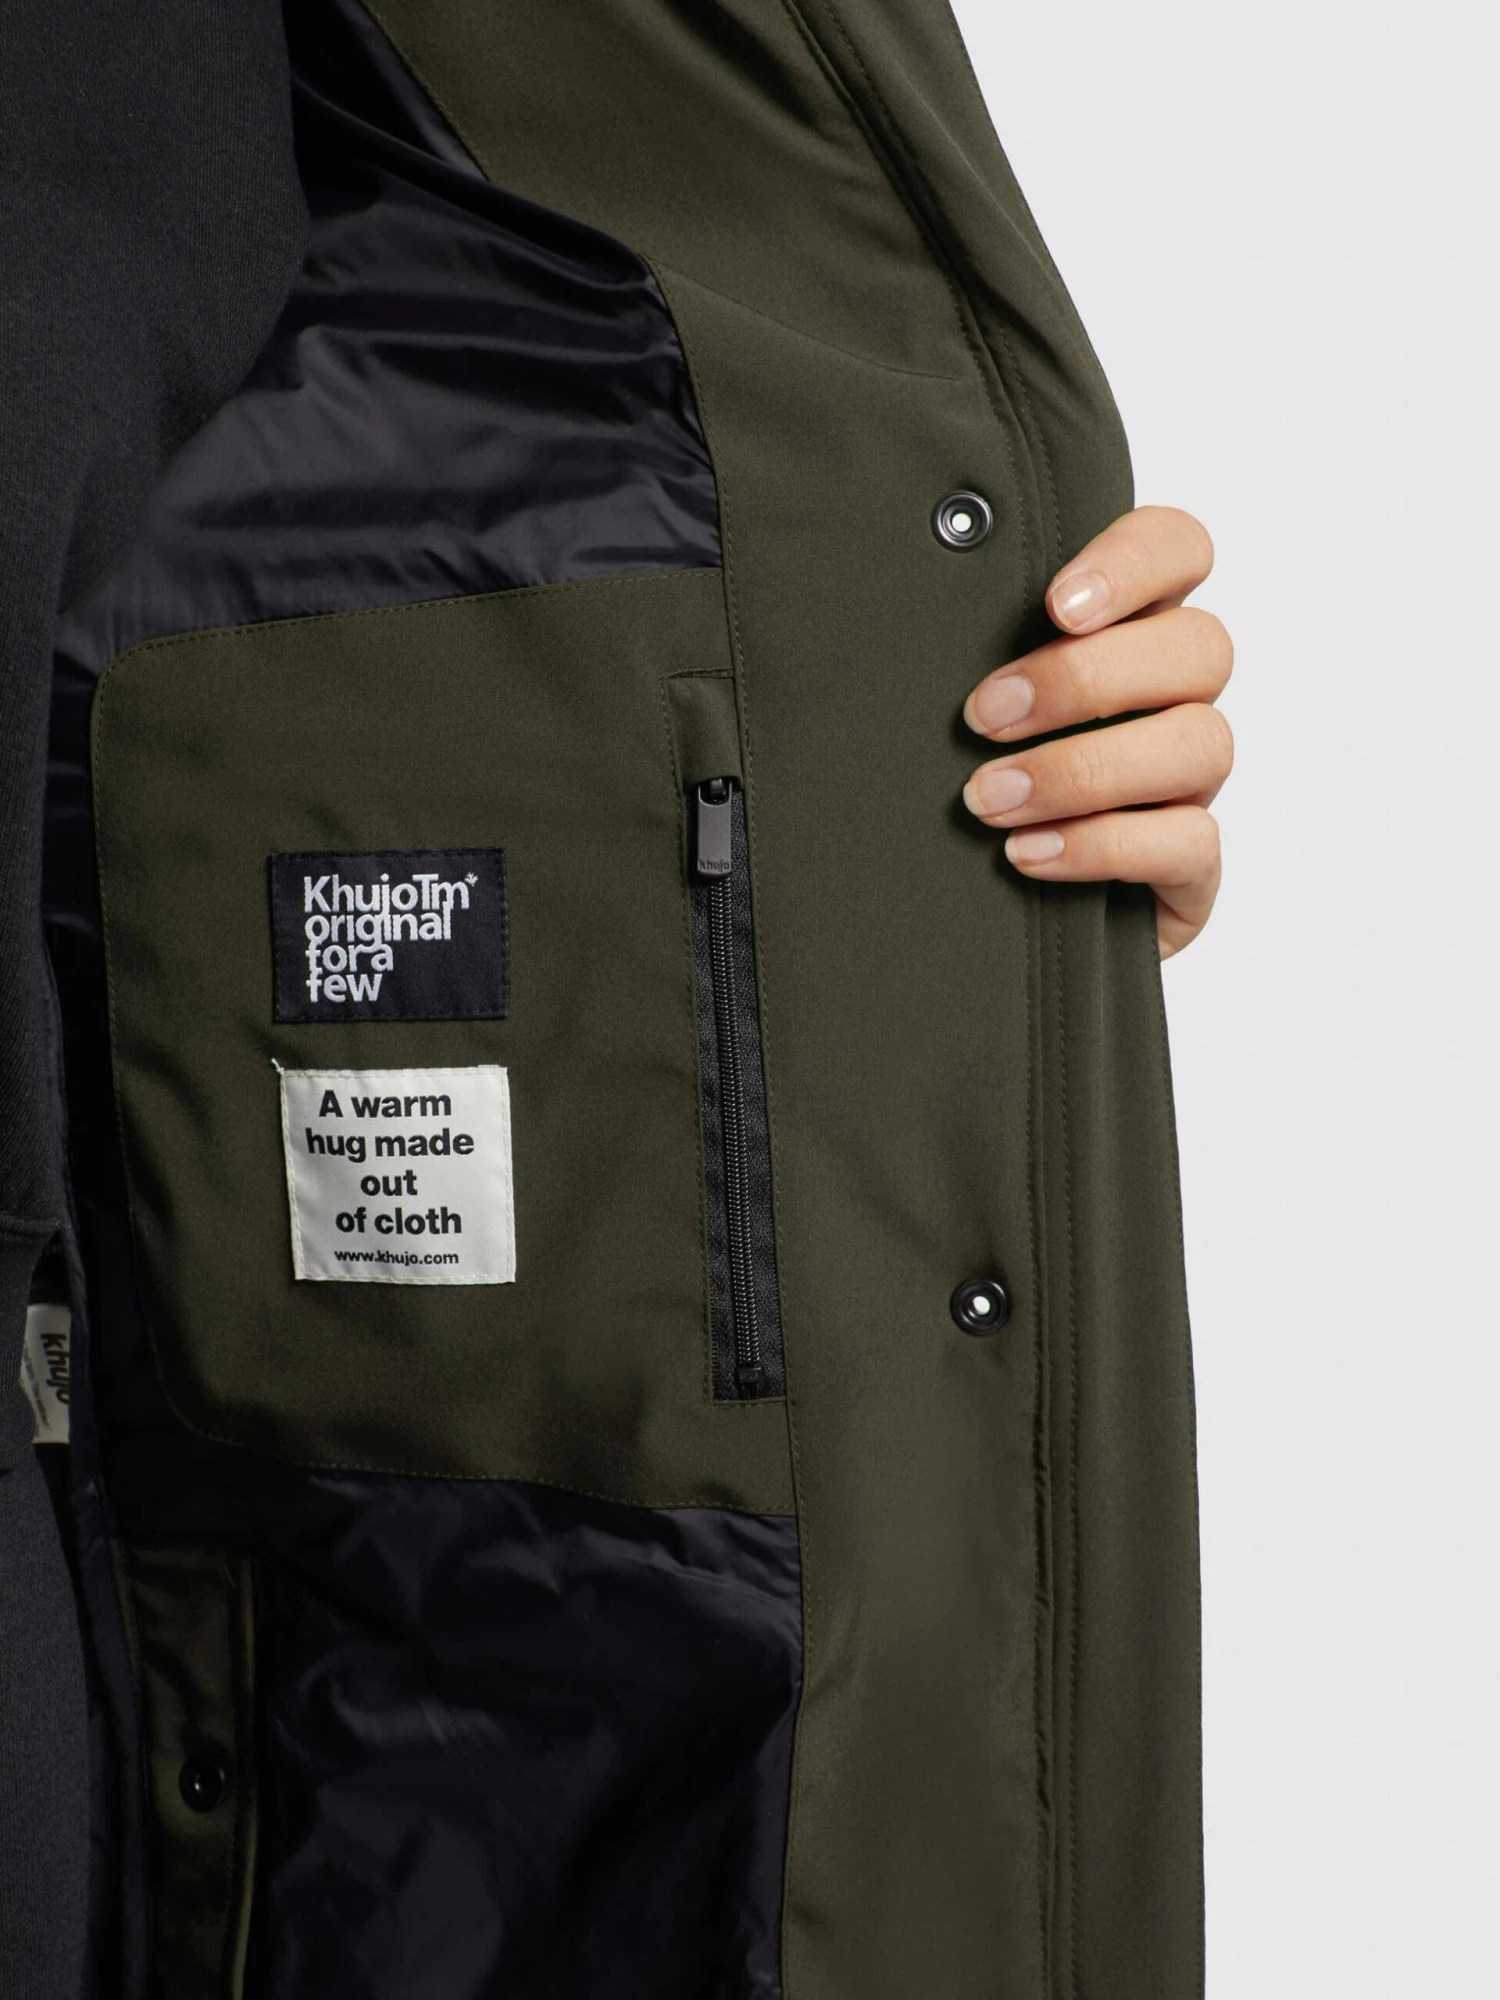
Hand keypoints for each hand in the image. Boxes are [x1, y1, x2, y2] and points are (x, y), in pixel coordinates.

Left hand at [961, 506, 1232, 956]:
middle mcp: (1176, 701)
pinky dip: (1102, 844)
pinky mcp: (1191, 870)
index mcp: (1129, 633)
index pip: (1178, 550)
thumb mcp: (951, 711)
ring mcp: (1190, 787)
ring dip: (1083, 768)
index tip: (1055, 604)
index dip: (1135, 561)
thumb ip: (957, 648)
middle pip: (1200, 647)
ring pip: (1201, 743)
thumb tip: (907, 603)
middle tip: (982, 717)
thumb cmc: (957, 788)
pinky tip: (1026, 855)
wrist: (970, 925)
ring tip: (988, 799)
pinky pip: (1190, 843)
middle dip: (1083, 679)